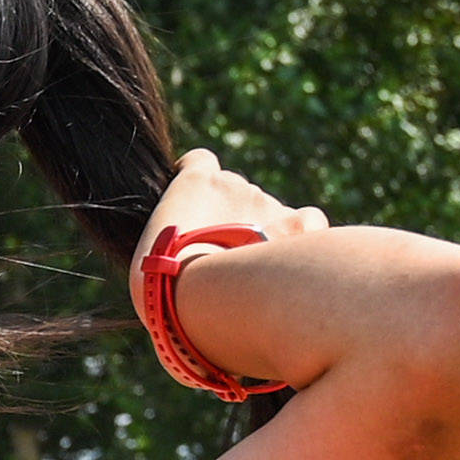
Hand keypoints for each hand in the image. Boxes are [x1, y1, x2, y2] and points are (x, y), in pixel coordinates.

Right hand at [131, 144, 326, 275]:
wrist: (200, 297)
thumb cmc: (163, 284)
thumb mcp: (151, 257)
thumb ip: (172, 243)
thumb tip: (190, 257)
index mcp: (195, 183)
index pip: (200, 162)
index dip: (201, 182)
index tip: (196, 207)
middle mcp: (235, 185)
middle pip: (237, 196)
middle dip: (232, 223)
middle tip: (223, 264)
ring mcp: (268, 203)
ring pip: (270, 213)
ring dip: (262, 235)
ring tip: (252, 277)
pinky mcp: (296, 225)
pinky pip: (307, 219)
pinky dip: (301, 236)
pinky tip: (288, 261)